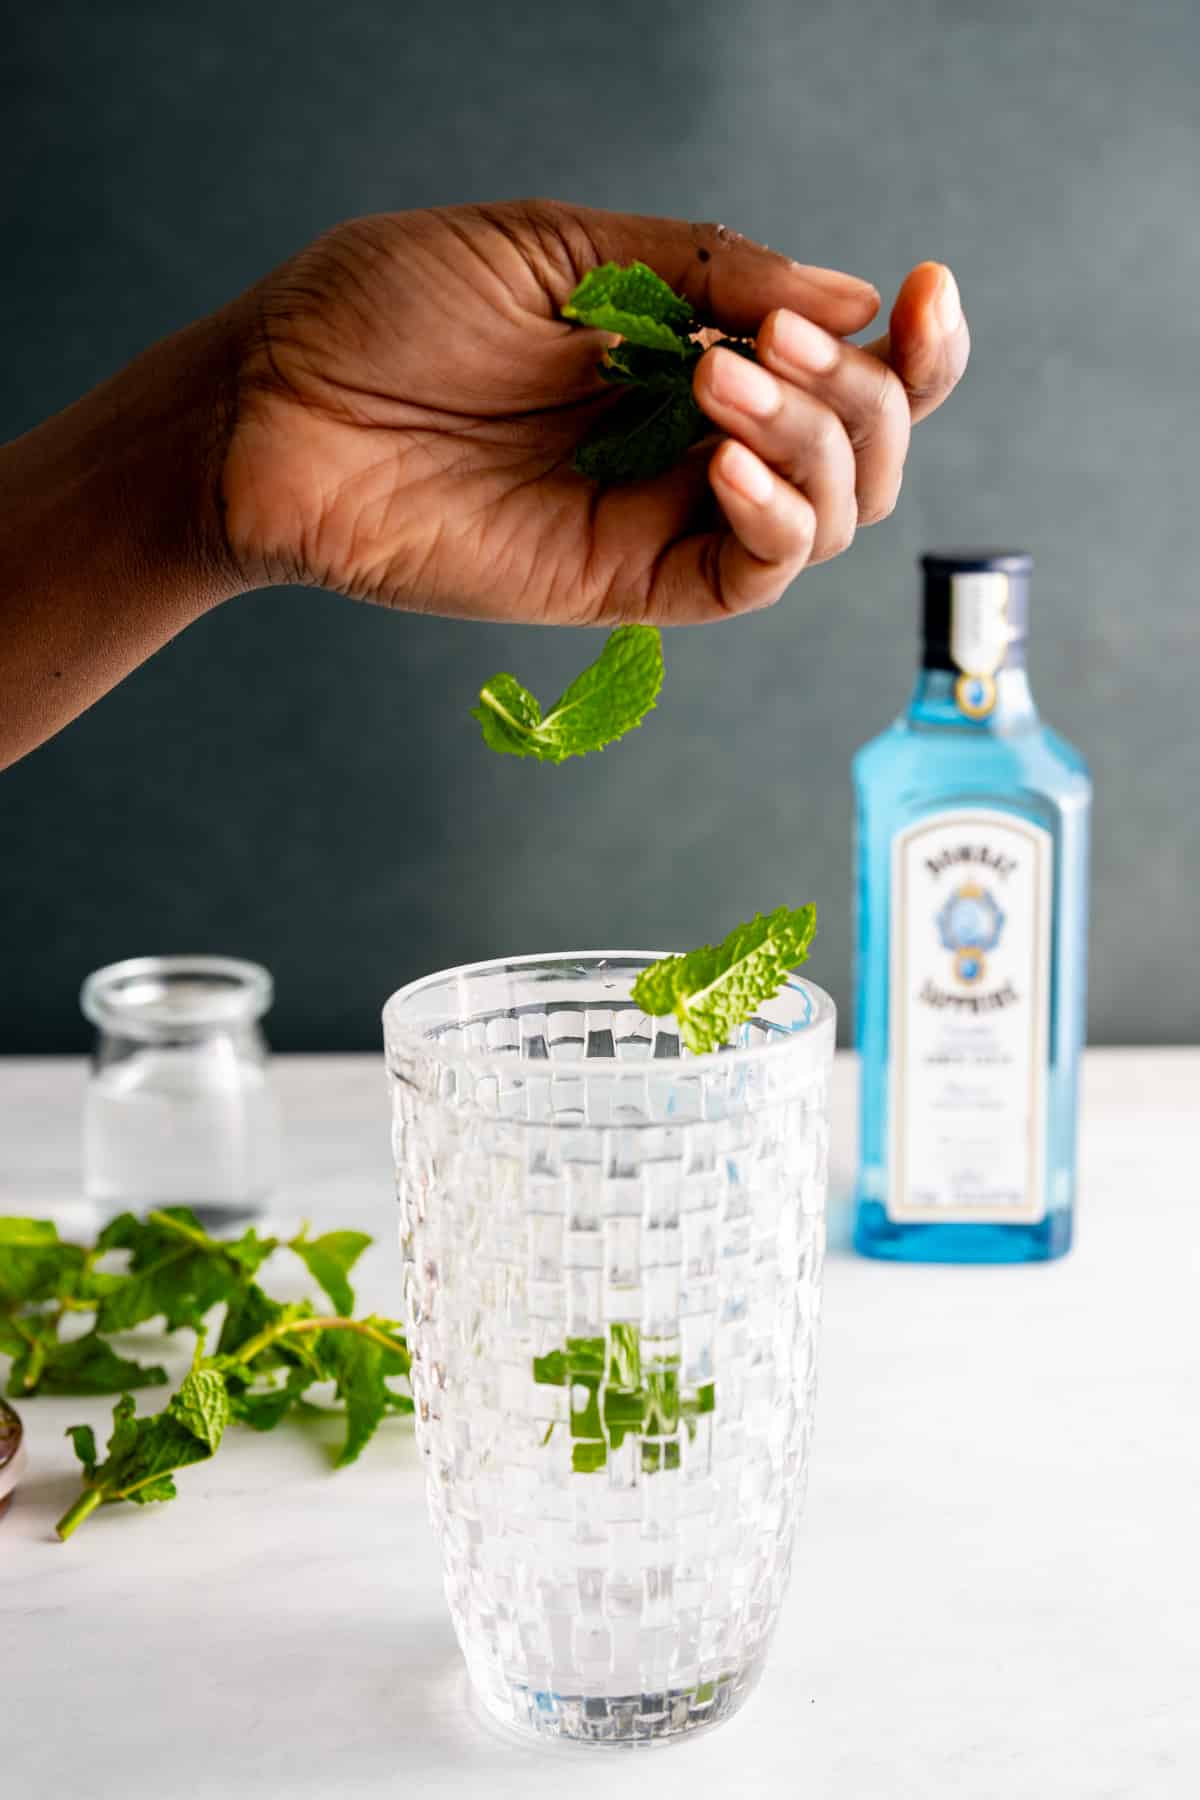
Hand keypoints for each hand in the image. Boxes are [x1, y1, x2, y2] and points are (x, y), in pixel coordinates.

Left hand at [222, 199, 969, 624]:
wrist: (276, 403)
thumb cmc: (388, 309)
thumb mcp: (558, 247)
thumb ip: (704, 267)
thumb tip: (851, 297)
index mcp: (689, 348)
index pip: (845, 368)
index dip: (912, 345)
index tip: (925, 291)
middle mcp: (693, 437)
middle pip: (861, 448)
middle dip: (861, 390)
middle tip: (775, 336)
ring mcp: (662, 514)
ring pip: (827, 516)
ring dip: (811, 439)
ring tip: (712, 376)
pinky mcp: (622, 582)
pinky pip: (748, 577)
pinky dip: (772, 520)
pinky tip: (722, 455)